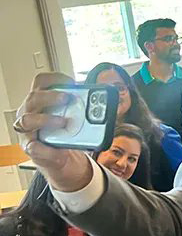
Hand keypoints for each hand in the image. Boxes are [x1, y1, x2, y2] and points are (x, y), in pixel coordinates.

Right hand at [14, 73, 94, 191]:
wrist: (57, 156)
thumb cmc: (61, 131)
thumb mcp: (71, 117)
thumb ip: (80, 108)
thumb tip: (99, 103)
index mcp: (40, 100)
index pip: (41, 82)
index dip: (54, 79)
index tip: (70, 81)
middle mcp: (29, 111)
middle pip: (34, 98)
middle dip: (51, 96)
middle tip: (67, 97)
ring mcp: (27, 129)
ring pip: (27, 120)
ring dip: (46, 119)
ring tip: (63, 122)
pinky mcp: (30, 147)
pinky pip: (34, 147)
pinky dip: (46, 149)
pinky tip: (57, 151)